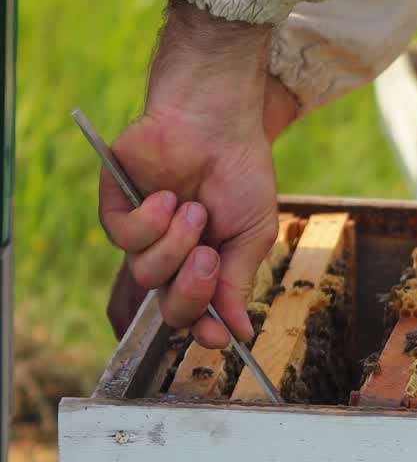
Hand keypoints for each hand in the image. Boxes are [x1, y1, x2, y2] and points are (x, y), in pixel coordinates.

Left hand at [99, 1, 298, 349]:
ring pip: (146, 273)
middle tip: (209, 259)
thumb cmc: (241, 173)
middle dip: (190, 291)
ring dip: (176, 245)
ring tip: (194, 210)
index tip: (221, 339)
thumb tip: (240, 330)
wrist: (218, 123)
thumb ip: (239, 283)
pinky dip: (151, 221)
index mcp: (204, 265)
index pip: (195, 313)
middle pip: (167, 305)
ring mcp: (143, 234)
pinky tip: (168, 197)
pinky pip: (124, 239)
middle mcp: (170, 256)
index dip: (204, 330)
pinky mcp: (117, 208)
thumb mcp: (253, 234)